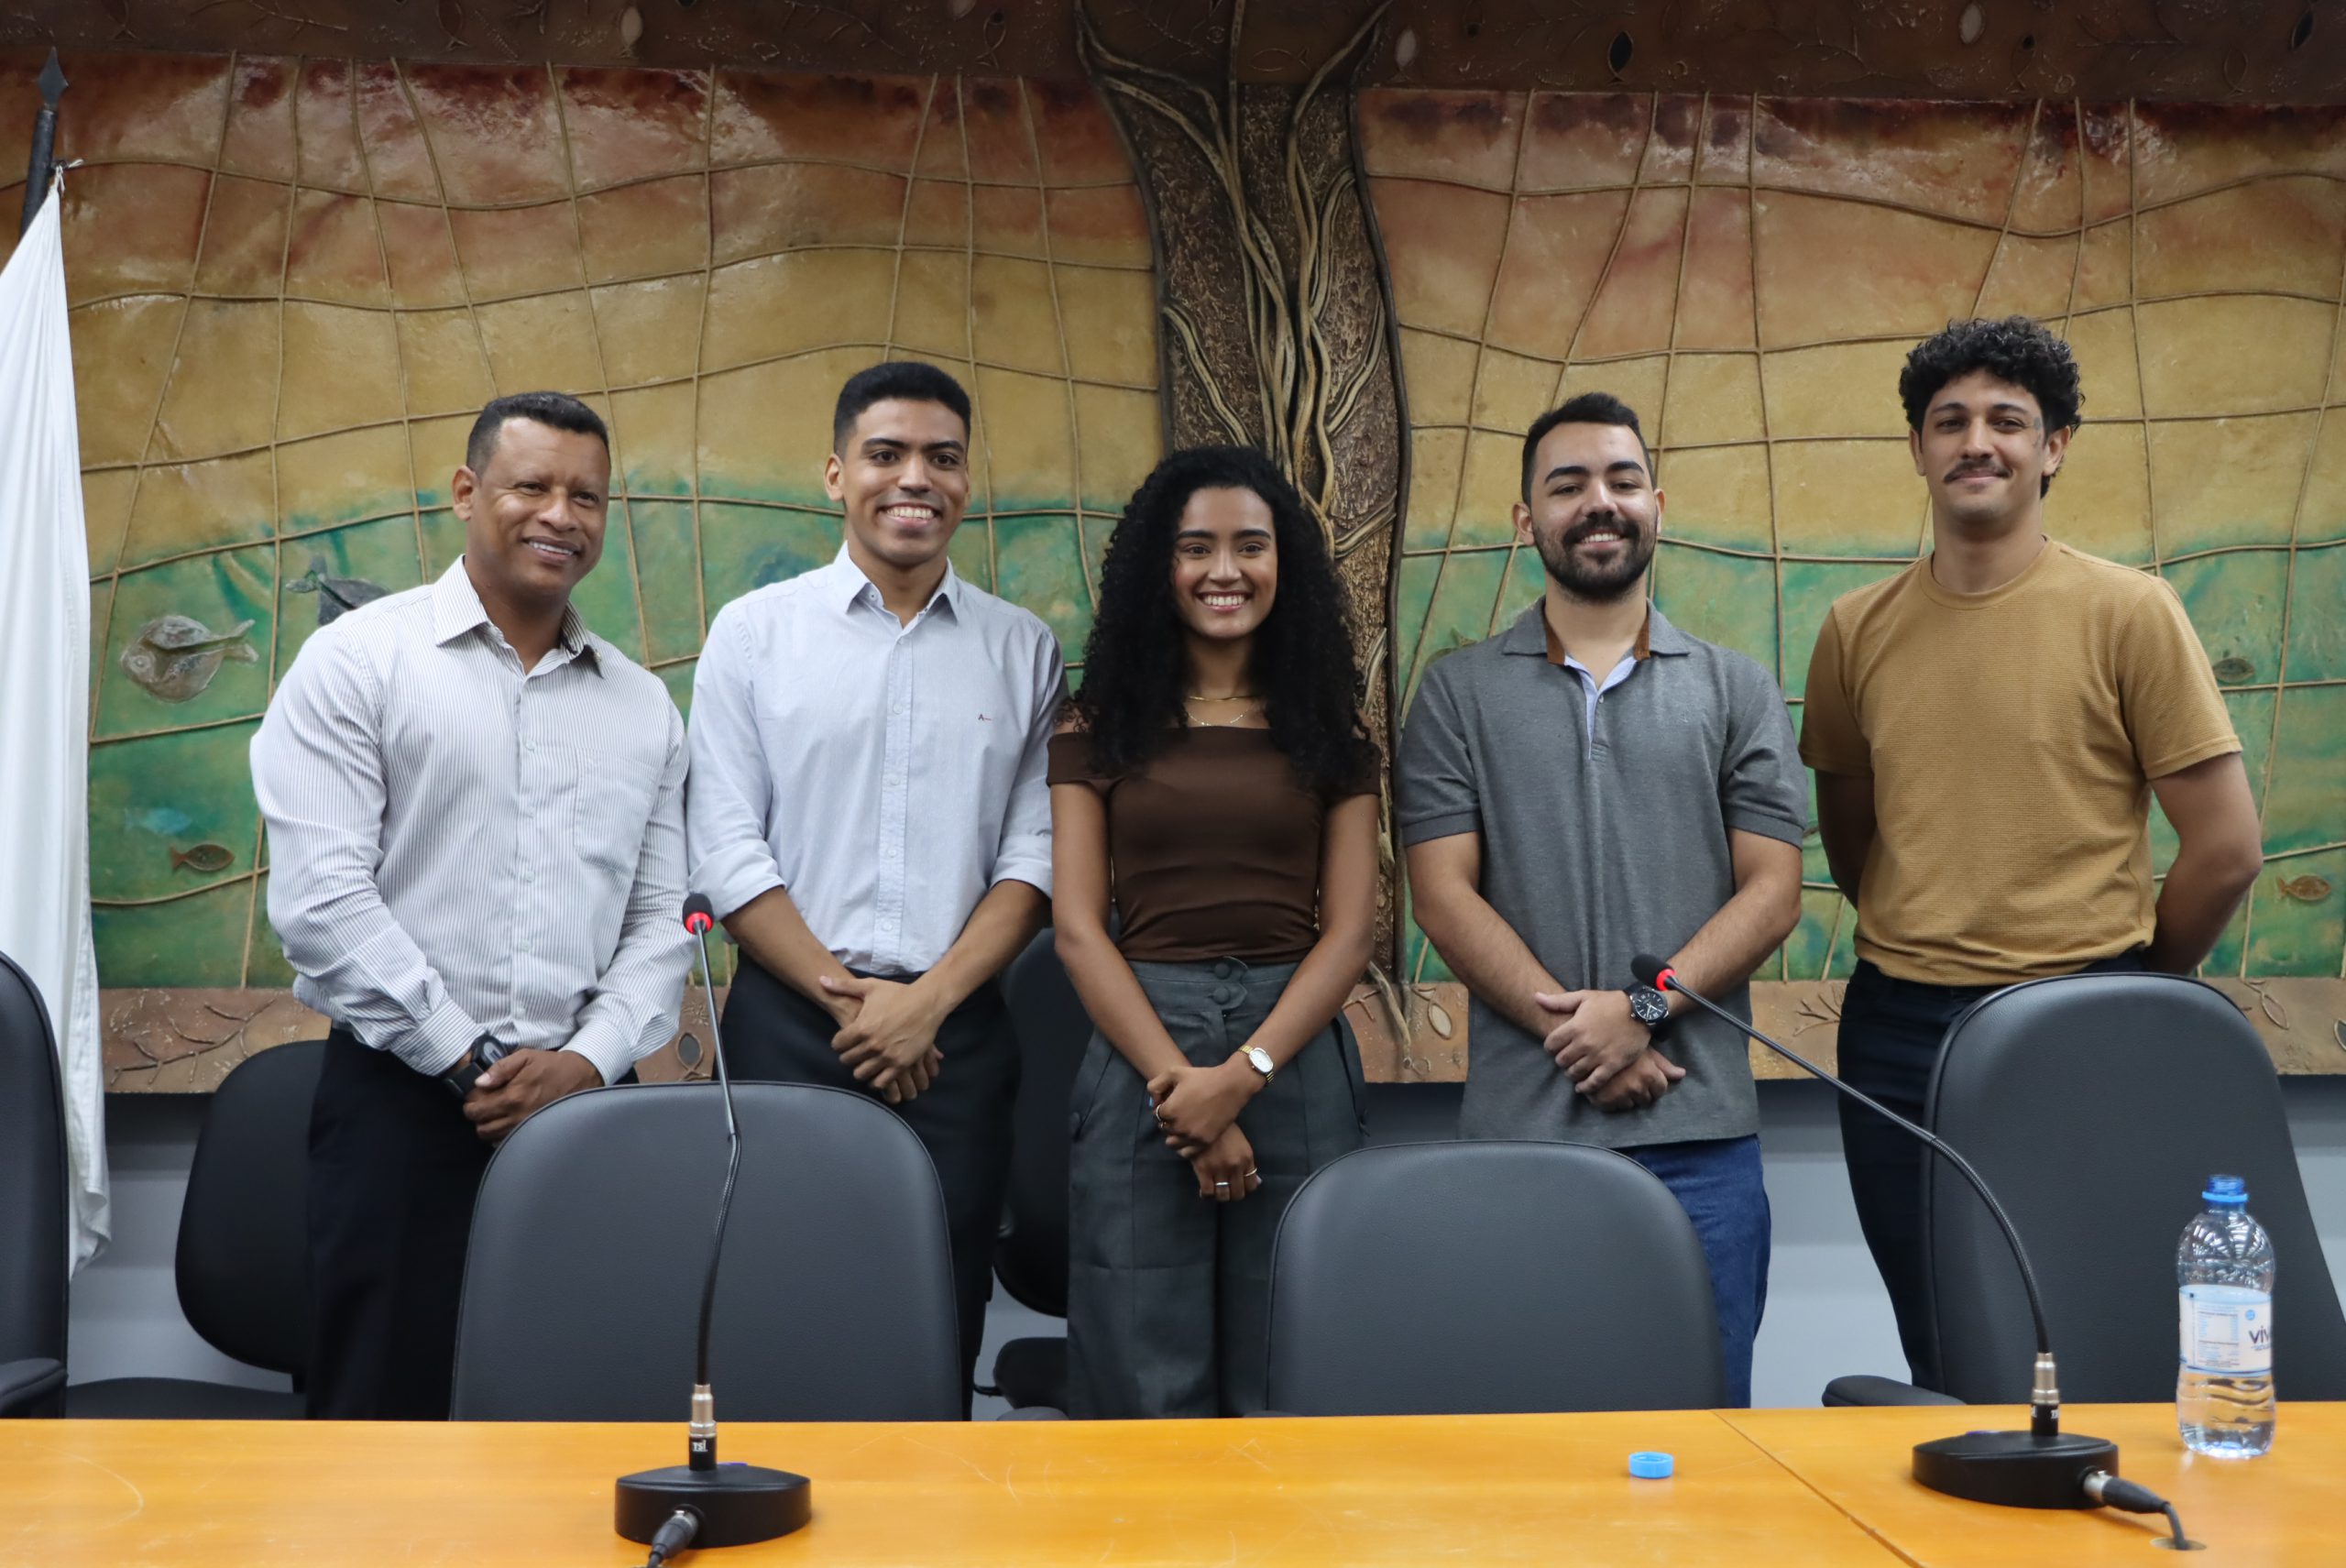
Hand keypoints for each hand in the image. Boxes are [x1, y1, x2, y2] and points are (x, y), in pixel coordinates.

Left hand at [463, 1048, 602, 1143]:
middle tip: (482, 1107)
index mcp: (512, 1097)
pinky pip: (508, 1143)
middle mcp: (517, 1117)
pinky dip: (501, 1136)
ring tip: (495, 1114)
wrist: (580, 1077)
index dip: (470, 1105)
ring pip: (493, 1139)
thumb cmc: (552, 1066)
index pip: (476, 1111)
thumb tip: (480, 1082)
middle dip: (477, 1118)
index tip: (473, 1099)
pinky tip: (507, 1123)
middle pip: (482, 1129)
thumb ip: (500, 1068)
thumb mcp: (525, 1057)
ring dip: (489, 1128)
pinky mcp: (534, 1133)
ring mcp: (526, 1128)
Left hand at [820, 974, 944, 1102]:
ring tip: (865, 1063)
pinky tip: (878, 1073)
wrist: (927, 1003)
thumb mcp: (870, 986)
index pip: (837, 1045)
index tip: (845, 1041)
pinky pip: (881, 1082)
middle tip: (855, 1052)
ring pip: (861, 1074)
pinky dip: (876, 1080)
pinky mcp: (901, 1064)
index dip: (839, 1043)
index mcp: (861, 1027)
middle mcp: (872, 1044)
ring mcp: (886, 1056)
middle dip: (848, 1056)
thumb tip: (820, 979)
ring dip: (861, 1069)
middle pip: (847, 1060)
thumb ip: (843, 986)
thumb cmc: (898, 994)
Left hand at [1145, 1057, 1259, 1155]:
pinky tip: (1190, 1135)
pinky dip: (1185, 1146)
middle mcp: (1178, 1126)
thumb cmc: (1203, 1077)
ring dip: (1175, 1135)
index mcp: (1169, 1110)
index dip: (1164, 1107)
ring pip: (1172, 1143)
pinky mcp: (1204, 1142)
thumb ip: (1156, 1085)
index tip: (1174, 1101)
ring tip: (1185, 1124)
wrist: (1230, 1085)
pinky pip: (1186, 1152)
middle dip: (1169, 1120)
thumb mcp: (1174, 1072)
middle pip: (1164, 1129)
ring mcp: (1192, 1136)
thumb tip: (1153, 1102)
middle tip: (1181, 1112)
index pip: (1157, 1115)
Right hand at [1188, 1124, 1259, 1202]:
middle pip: (1238, 1194)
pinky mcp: (1203, 1170)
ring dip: (1220, 1196)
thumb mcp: (1242, 1145)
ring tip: (1215, 1191)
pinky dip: (1206, 1195)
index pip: (1251, 1185)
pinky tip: (1204, 1191)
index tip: (1238, 1186)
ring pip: (1223, 1196)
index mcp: (1247, 1159)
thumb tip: (1257, 1183)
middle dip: (1232, 1195)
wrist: (1205, 1120)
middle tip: (1226, 1190)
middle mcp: (1235, 1166)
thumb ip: (1249, 1165)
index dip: (1245, 1189)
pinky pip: (1207, 1192)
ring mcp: (1219, 1169)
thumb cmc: (1225, 1131)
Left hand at [1537, 989, 1654, 1091]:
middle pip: (1561, 1060)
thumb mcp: (1584, 997)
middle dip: (1560, 1060)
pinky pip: (1594, 1082)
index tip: (1555, 1047)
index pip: (1550, 1044)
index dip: (1550, 1047)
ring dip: (1571, 1073)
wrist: (1641, 1011)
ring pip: (1574, 1072)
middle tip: (1565, 1059)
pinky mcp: (1612, 1065)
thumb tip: (1535, 997)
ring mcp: (1598, 1056)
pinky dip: (1585, 1087)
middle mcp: (1584, 1043)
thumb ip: (1559, 1001)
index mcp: (1575, 1026)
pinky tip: (1581, 1087)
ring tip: (1574, 1070)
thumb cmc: (1611, 1003)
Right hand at [1584, 1047, 1683, 1112]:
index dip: (1653, 1085)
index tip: (1644, 1078)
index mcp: (1649, 1074)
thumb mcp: (1644, 1050)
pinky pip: (1611, 1108)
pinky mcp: (1602, 1100)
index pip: (1660, 1091)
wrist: (1589, 1039)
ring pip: (1628, 1106)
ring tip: (1616, 1083)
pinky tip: (1606, 1088)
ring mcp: (1619, 1094)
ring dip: (1624, 1097)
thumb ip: (1663, 1065)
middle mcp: (1636, 1086)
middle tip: (1629, 1080)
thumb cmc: (1620, 1042)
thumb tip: (1682, 1075)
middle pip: (1645, 1100)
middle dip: (1639, 1092)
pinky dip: (1608, 1101)